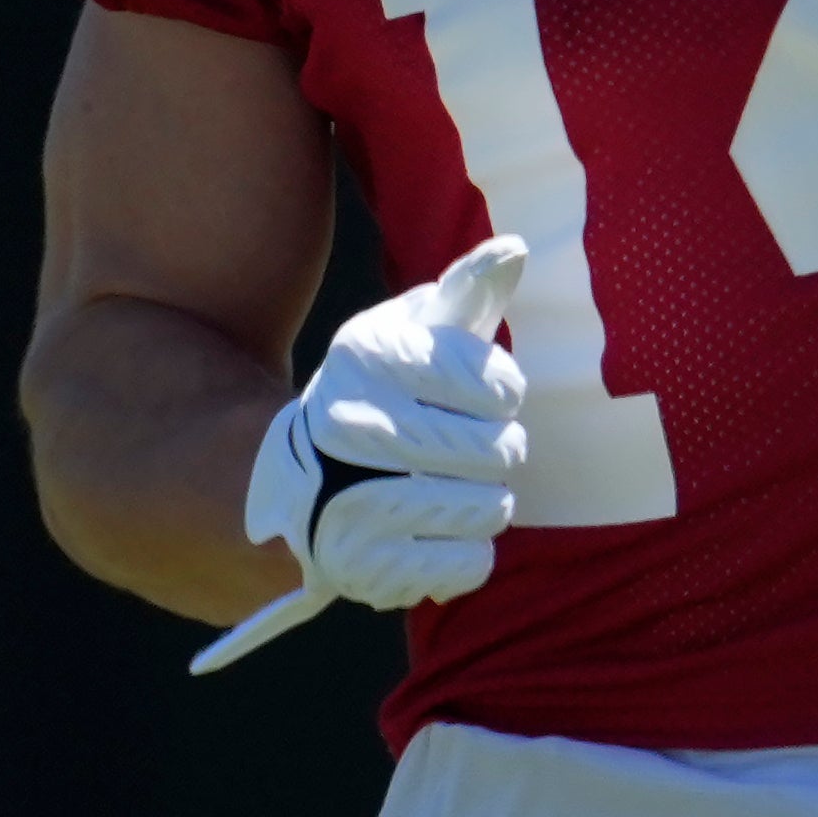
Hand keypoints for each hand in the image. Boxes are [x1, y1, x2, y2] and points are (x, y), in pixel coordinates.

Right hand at [242, 234, 533, 608]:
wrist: (302, 480)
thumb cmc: (386, 394)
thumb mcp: (414, 331)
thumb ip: (468, 292)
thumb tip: (515, 248)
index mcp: (370, 355)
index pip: (499, 386)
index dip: (500, 394)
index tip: (474, 396)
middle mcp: (353, 426)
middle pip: (500, 451)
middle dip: (497, 449)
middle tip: (465, 447)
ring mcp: (354, 503)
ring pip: (492, 509)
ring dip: (486, 500)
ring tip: (447, 487)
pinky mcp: (366, 568)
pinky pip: (471, 565)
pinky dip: (467, 552)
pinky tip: (433, 532)